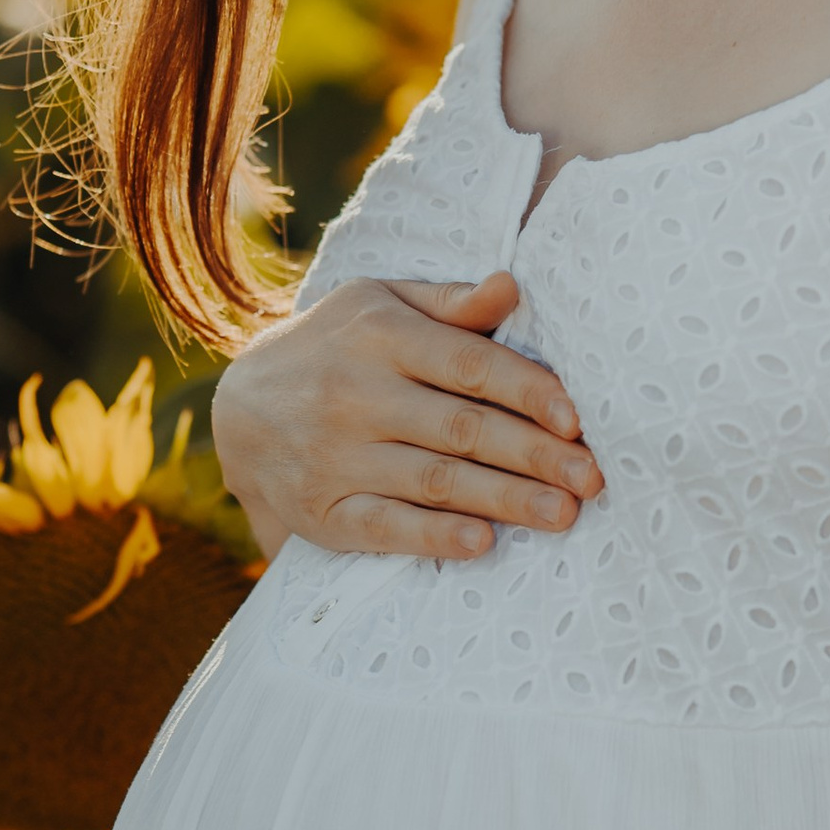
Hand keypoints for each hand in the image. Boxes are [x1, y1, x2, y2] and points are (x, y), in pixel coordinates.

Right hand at [210, 273, 602, 562]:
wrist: (237, 407)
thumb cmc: (334, 347)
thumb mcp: (380, 305)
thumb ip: (450, 304)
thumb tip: (512, 287)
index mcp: (379, 336)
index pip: (469, 365)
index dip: (528, 392)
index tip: (577, 421)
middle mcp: (354, 394)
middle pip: (462, 428)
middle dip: (534, 455)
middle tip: (592, 479)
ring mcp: (334, 456)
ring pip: (434, 480)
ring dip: (504, 500)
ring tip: (562, 515)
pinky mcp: (321, 510)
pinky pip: (384, 527)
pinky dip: (433, 536)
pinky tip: (483, 542)